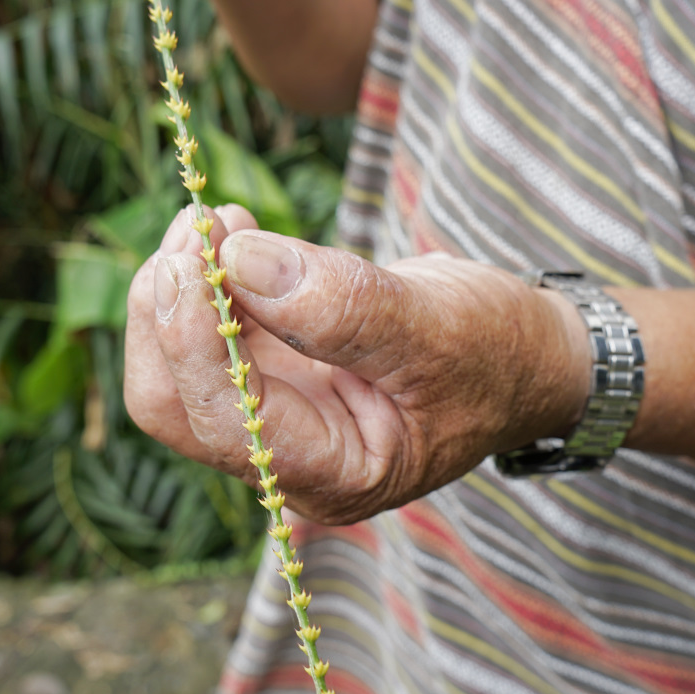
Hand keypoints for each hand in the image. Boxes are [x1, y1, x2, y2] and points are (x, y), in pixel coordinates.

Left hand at [124, 206, 589, 524]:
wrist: (526, 354)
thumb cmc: (499, 352)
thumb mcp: (437, 327)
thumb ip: (343, 306)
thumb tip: (239, 260)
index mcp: (335, 474)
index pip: (224, 419)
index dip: (193, 336)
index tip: (199, 250)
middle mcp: (290, 459)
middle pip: (174, 402)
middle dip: (168, 312)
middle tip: (196, 227)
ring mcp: (276, 416)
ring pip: (177, 365)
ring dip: (179, 288)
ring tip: (216, 219)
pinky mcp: (273, 375)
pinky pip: (208, 334)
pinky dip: (205, 282)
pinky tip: (232, 233)